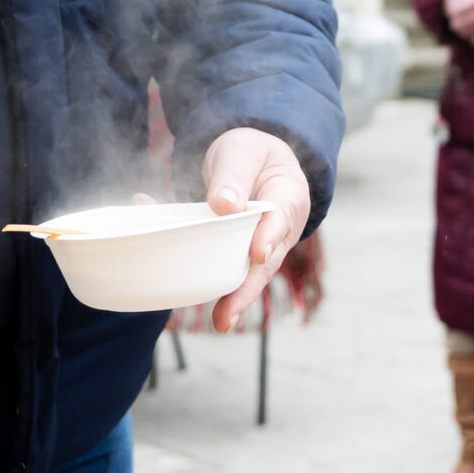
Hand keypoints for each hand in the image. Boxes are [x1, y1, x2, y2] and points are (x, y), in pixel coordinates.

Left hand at [198, 127, 311, 333]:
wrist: (253, 159)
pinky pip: (226, 265)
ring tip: (222, 321)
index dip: (269, 237)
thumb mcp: (242, 152)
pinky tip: (184, 286)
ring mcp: (262, 245)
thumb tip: (224, 205)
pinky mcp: (239, 253)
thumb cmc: (251, 154)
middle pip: (267, 260)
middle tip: (230, 313)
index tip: (257, 254)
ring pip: (249, 273)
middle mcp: (281, 228)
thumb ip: (234, 174)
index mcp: (289, 195)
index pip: (281, 217)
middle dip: (248, 287)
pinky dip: (207, 276)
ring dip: (234, 296)